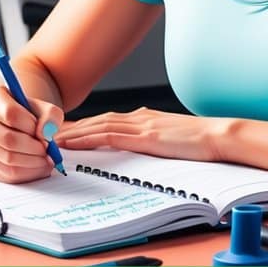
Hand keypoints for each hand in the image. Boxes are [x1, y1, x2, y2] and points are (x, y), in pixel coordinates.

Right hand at [0, 84, 64, 183]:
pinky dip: (28, 172)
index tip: (43, 131)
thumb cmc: (28, 112)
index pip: (10, 114)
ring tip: (46, 158)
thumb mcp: (43, 106)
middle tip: (48, 150)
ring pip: (8, 159)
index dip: (31, 125)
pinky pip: (7, 173)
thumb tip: (45, 134)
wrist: (11, 120)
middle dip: (35, 147)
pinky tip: (39, 166)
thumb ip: (50, 115)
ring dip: (34, 162)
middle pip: (9, 139)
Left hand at [56, 107, 229, 161]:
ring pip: (98, 126)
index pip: (107, 121)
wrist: (220, 136)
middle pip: (97, 120)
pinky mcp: (146, 137)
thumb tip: (140, 149)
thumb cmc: (201, 141)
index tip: (64, 133)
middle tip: (47, 135)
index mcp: (145, 118)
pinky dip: (88, 139)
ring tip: (51, 140)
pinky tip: (73, 145)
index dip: (84, 127)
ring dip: (73, 133)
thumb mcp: (171, 139)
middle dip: (71, 128)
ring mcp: (142, 125)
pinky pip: (109, 137)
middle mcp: (139, 117)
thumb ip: (153, 140)